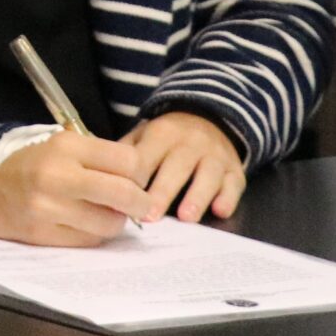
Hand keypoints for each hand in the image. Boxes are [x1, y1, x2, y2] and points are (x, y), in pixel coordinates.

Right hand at [0, 129, 160, 245]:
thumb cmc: (26, 162)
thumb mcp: (58, 144)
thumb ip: (96, 158)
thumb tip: (138, 184)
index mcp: (65, 145)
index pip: (127, 161)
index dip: (140, 174)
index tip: (137, 181)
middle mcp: (57, 175)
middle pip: (123, 194)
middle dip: (140, 204)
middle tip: (141, 207)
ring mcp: (47, 207)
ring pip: (108, 223)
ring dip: (114, 222)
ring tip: (102, 214)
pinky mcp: (39, 233)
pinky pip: (86, 240)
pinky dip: (91, 234)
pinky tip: (81, 224)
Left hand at [126, 111, 247, 221]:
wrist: (211, 118)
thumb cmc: (168, 138)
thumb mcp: (144, 136)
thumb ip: (126, 154)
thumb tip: (100, 177)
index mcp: (161, 134)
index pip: (146, 156)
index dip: (136, 177)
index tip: (123, 197)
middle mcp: (190, 143)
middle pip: (176, 166)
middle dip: (163, 191)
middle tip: (151, 216)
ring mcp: (215, 155)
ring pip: (207, 175)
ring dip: (197, 196)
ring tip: (186, 217)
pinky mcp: (235, 169)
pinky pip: (235, 182)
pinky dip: (229, 197)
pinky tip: (221, 211)